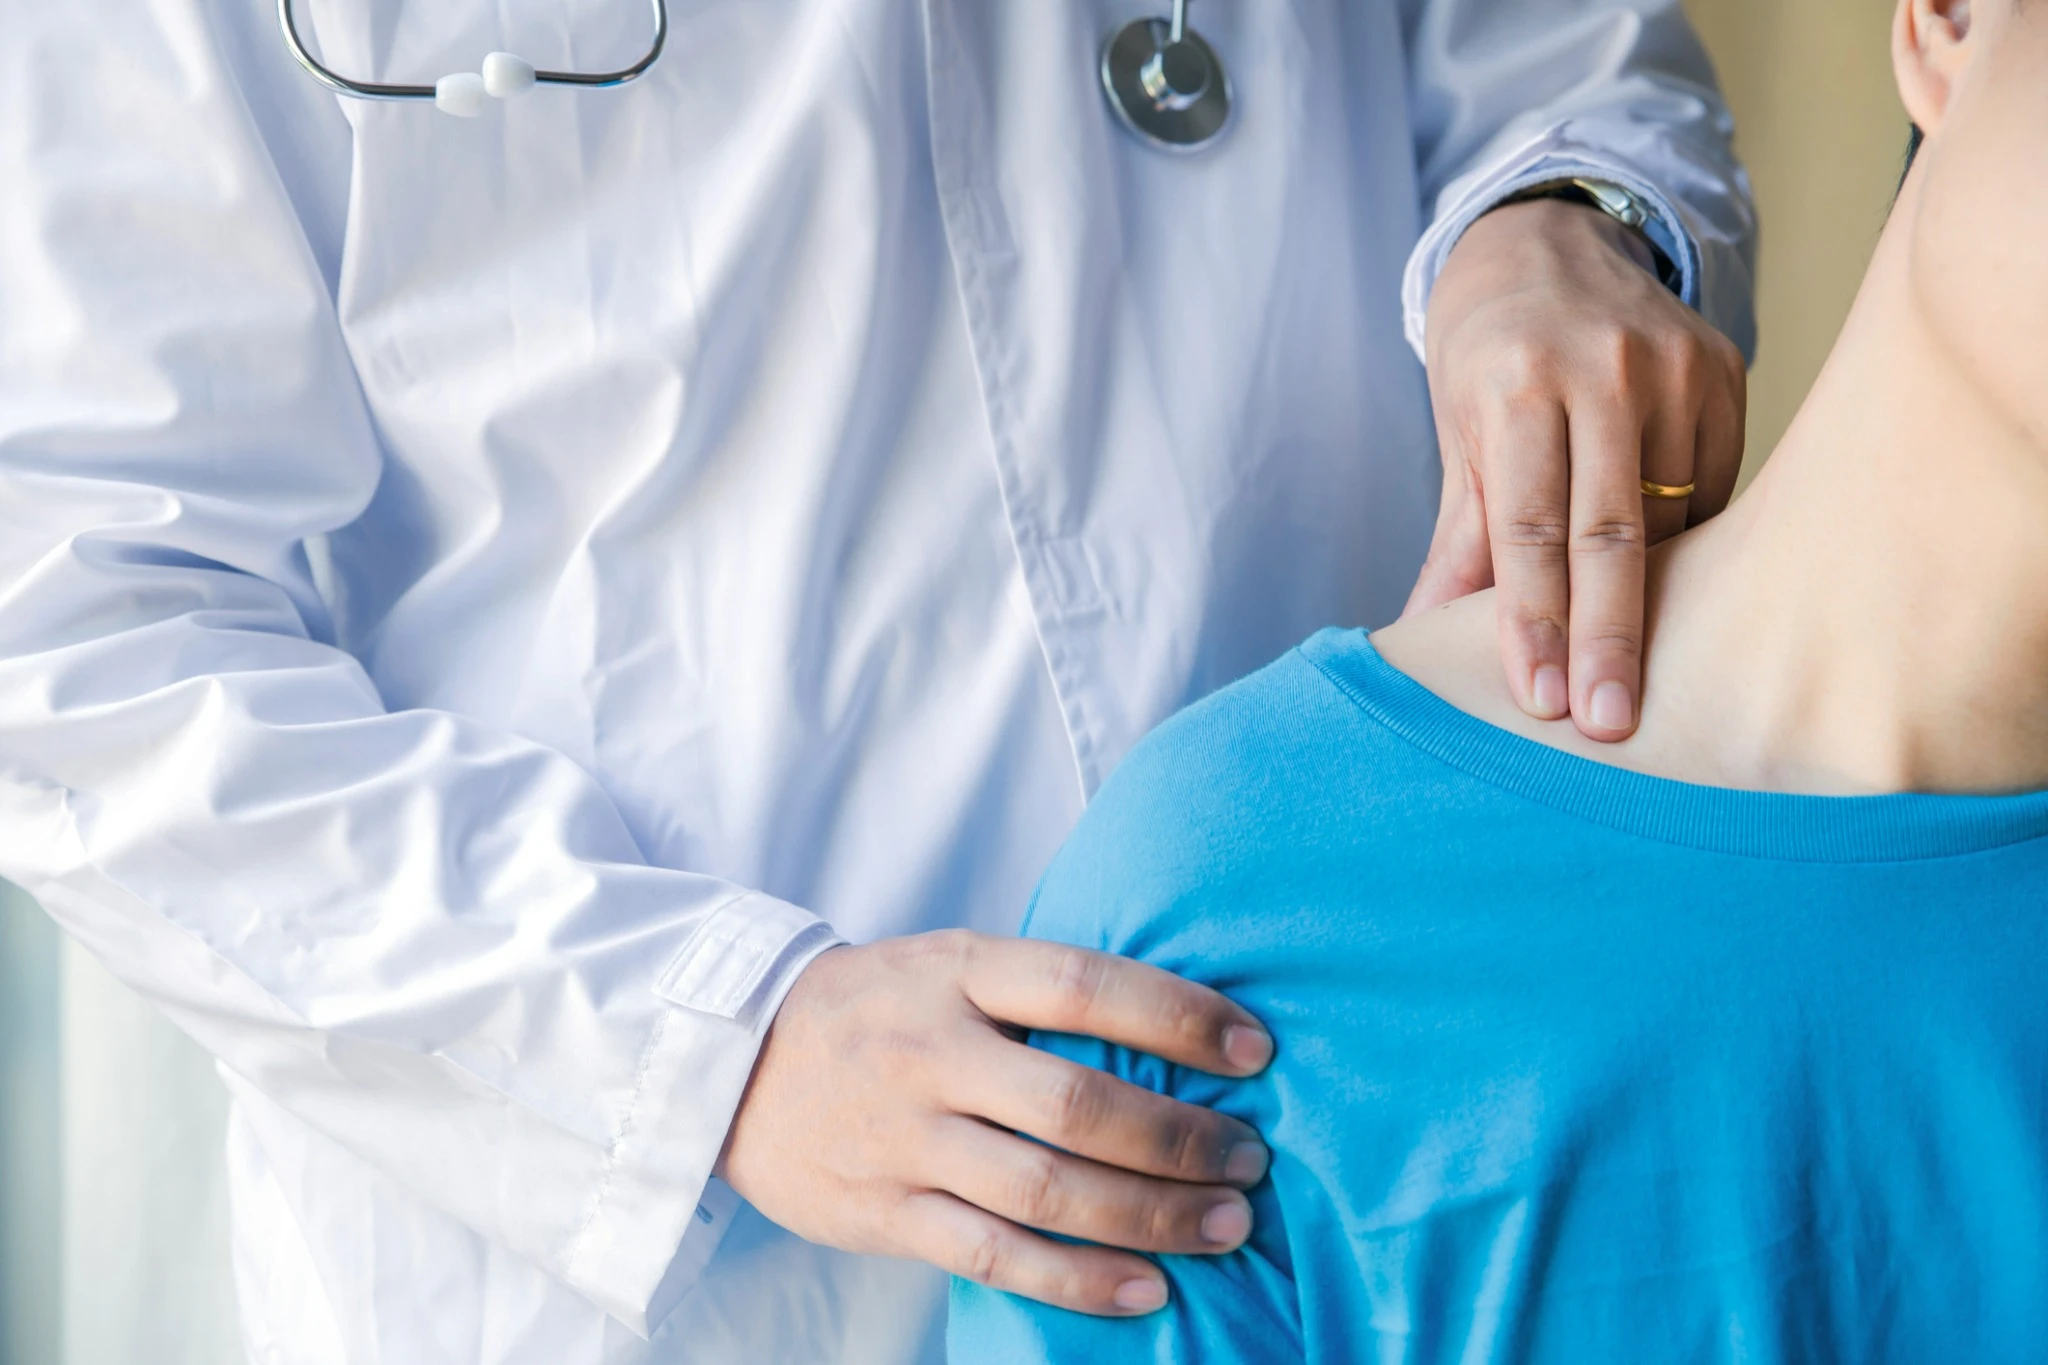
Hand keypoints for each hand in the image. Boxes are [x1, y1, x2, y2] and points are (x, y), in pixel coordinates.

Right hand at [717, 931, 1272, 1315]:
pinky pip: (996, 1255)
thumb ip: (1040, 992)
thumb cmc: (878, 1008)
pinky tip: (1147, 1287)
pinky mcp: (884, 1212)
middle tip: (1250, 1157)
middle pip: (1078, 1103)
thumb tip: (1181, 1025)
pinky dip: (1078, 1278)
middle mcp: (933, 1052)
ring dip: (1150, 1214)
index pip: (1085, 985)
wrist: (735, 1059)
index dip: (1179, 1017)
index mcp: (958, 972)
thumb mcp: (948, 963)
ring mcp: (905, 1137)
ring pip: (1047, 1188)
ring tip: (1225, 1224)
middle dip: (1181, 1138)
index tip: (1255, 1049)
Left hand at [1404, 197, 1746, 740]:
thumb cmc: (1488, 356)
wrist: (1550, 242)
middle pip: (1612, 534)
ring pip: (1672, 518)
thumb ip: (1458, 540)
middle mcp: (1600, 371)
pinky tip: (1678, 591)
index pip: (1529, 527)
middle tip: (1609, 726)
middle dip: (1608, 640)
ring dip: (1656, 605)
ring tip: (1644, 679)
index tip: (1540, 698)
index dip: (1535, 620)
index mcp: (1515, 384)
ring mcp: (1673, 368)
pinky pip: (1714, 489)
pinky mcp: (1725, 372)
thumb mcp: (1457, 434)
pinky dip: (1690, 548)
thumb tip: (1420, 639)